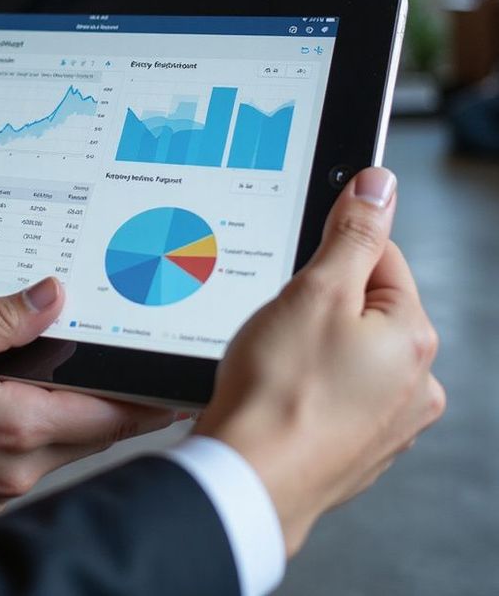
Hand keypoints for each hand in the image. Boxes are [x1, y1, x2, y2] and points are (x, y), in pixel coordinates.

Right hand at [0, 277, 176, 517]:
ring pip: (65, 450)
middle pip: (94, 435)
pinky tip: (30, 401)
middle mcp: (14, 468)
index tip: (179, 383)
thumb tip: (54, 296)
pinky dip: (46, 432)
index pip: (108, 416)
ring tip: (85, 373)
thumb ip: (2, 317)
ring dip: (82, 417)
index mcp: (12, 425)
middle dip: (121, 403)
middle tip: (139, 363)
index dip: (148, 398)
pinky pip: (32, 463)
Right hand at [195, 167, 444, 556]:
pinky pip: (333, 391)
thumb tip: (379, 185)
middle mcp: (415, 383)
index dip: (330, 251)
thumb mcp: (315, 290)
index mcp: (413, 338)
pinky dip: (307, 383)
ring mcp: (387, 420)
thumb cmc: (280, 392)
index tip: (298, 265)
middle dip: (318, 301)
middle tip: (279, 318)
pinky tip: (278, 389)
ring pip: (345, 350)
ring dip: (311, 343)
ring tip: (274, 358)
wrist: (248, 477)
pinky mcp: (356, 446)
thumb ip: (353, 233)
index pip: (381, 257)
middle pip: (363, 305)